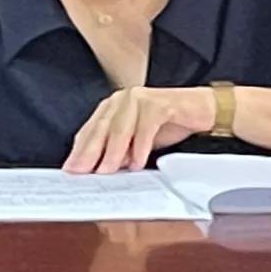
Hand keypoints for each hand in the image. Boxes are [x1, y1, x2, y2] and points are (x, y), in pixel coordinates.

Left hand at [63, 86, 214, 173]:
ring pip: (121, 128)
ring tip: (107, 171)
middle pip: (101, 128)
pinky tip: (138, 162)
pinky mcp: (160, 103)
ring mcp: (140, 98)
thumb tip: (99, 170)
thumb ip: (119, 150)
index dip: (79, 151)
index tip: (71, 169)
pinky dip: (141, 147)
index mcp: (113, 106)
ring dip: (114, 153)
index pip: (90, 129)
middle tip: (82, 173)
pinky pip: (146, 127)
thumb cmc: (166, 124)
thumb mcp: (137, 140)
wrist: (199, 109)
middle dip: (90, 153)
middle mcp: (123, 99)